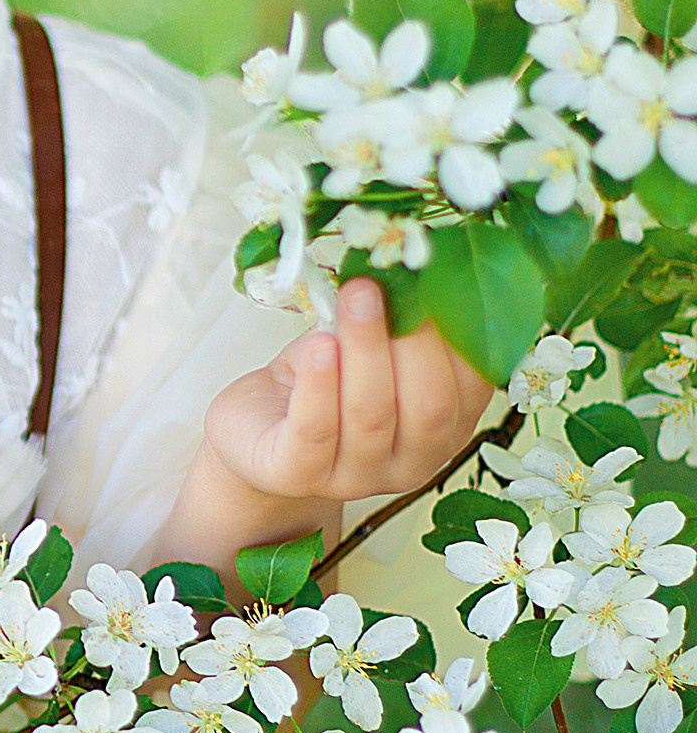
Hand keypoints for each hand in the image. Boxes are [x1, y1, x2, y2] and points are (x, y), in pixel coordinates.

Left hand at [203, 277, 492, 508]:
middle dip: (414, 341)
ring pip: (372, 416)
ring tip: (355, 296)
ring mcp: (356, 476)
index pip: (475, 386)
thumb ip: (398, 317)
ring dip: (365, 350)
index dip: (465, 333)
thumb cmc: (326, 379)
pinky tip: (319, 346)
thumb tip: (412, 256)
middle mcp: (412, 460)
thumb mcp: (370, 345)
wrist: (256, 429)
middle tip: (391, 285)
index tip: (443, 278)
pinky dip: (320, 387)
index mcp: (445, 426)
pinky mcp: (296, 476)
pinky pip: (314, 434)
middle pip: (430, 406)